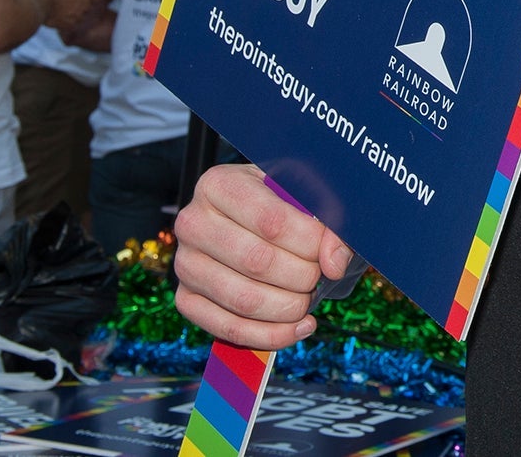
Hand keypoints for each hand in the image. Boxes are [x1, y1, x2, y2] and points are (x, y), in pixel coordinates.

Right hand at [174, 164, 354, 348]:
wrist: (241, 215)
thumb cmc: (276, 199)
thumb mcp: (303, 192)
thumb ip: (328, 219)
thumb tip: (335, 263)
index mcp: (220, 184)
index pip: (272, 221)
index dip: (310, 243)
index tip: (329, 252)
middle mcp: (193, 222)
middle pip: (258, 262)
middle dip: (302, 276)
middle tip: (320, 275)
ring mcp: (185, 264)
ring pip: (244, 300)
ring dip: (289, 308)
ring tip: (309, 299)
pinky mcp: (186, 299)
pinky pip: (230, 329)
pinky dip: (272, 336)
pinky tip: (300, 327)